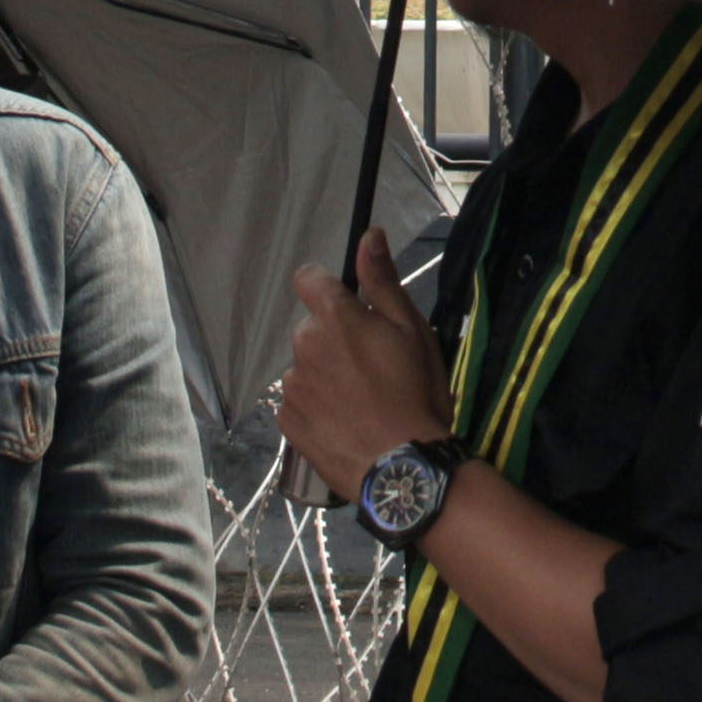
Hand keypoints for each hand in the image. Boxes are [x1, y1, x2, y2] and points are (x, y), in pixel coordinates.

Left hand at [280, 228, 456, 500]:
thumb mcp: (411, 329)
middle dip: (335, 337)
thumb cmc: (415, 392)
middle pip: (312, 327)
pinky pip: (299, 399)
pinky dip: (316, 404)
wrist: (401, 468)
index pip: (308, 279)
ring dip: (326, 372)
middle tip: (373, 365)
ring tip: (361, 400)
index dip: (327, 287)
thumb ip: (382, 280)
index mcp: (334, 317)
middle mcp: (303, 346)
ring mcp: (292, 386)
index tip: (351, 305)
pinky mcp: (286, 421)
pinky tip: (345, 420)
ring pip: (306, 364)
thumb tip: (369, 234)